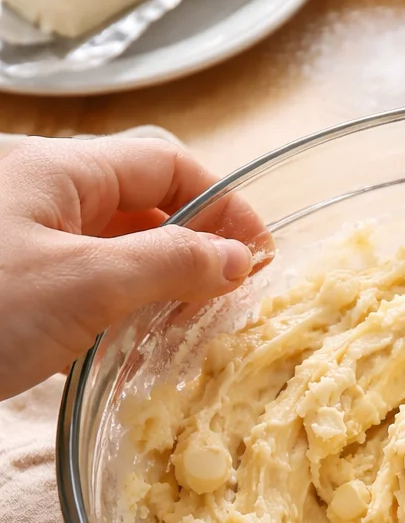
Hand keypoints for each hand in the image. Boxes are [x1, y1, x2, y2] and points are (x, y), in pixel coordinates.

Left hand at [0, 135, 272, 399]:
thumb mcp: (84, 282)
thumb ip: (169, 263)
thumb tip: (239, 259)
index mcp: (60, 171)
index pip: (165, 164)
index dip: (221, 203)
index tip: (260, 255)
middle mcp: (43, 200)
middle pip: (142, 210)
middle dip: (194, 251)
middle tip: (232, 300)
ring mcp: (23, 249)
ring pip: (114, 258)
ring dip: (158, 291)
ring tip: (193, 332)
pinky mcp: (13, 297)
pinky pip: (81, 296)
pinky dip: (116, 321)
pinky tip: (135, 358)